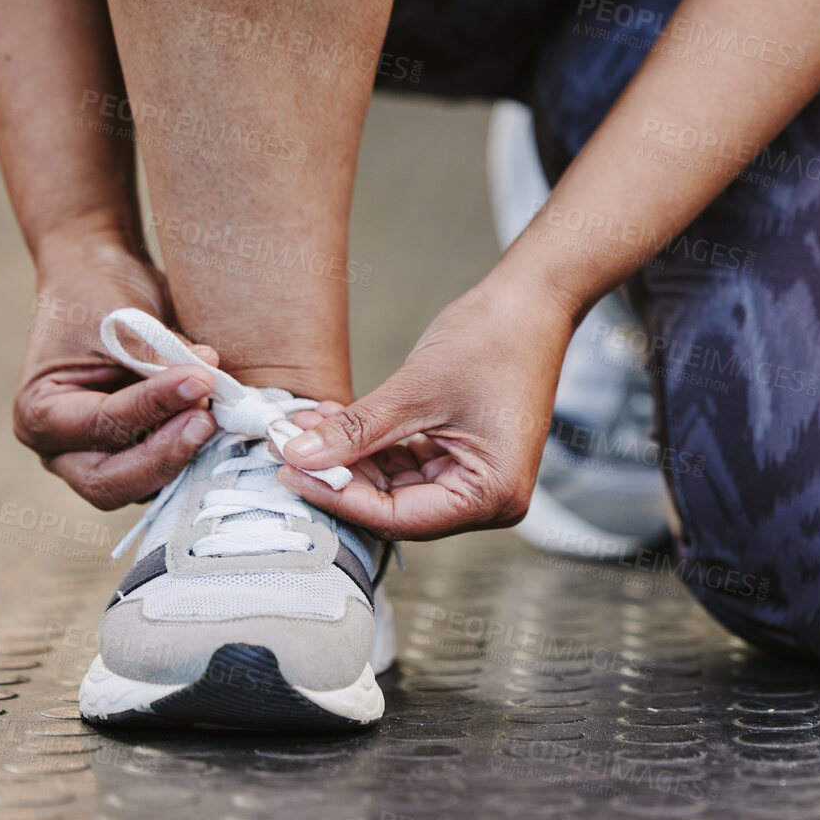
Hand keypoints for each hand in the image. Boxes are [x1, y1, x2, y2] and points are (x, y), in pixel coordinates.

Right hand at [14, 231, 218, 509]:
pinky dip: (194, 453)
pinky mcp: (139, 456)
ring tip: (215, 413)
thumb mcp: (119, 319)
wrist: (102, 284)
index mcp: (40, 414)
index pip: (100, 424)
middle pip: (111, 484)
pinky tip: (220, 423)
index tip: (199, 378)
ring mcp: (102, 459)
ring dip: (184, 456)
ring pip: (144, 487)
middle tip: (206, 420)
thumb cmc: (97, 297)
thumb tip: (207, 376)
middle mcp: (64, 450)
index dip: (153, 406)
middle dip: (164, 456)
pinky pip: (168, 472)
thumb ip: (157, 354)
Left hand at [274, 272, 576, 539]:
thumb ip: (356, 431)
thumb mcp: (415, 390)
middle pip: (395, 506)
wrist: (531, 301)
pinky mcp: (463, 456)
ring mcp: (476, 478)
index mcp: (491, 496)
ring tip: (305, 426)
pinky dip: (371, 445)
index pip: (399, 518)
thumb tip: (300, 457)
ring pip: (395, 485)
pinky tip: (335, 422)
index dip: (339, 497)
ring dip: (350, 457)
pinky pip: (406, 463)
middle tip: (288, 448)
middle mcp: (488, 499)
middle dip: (340, 475)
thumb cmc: (495, 340)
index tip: (291, 472)